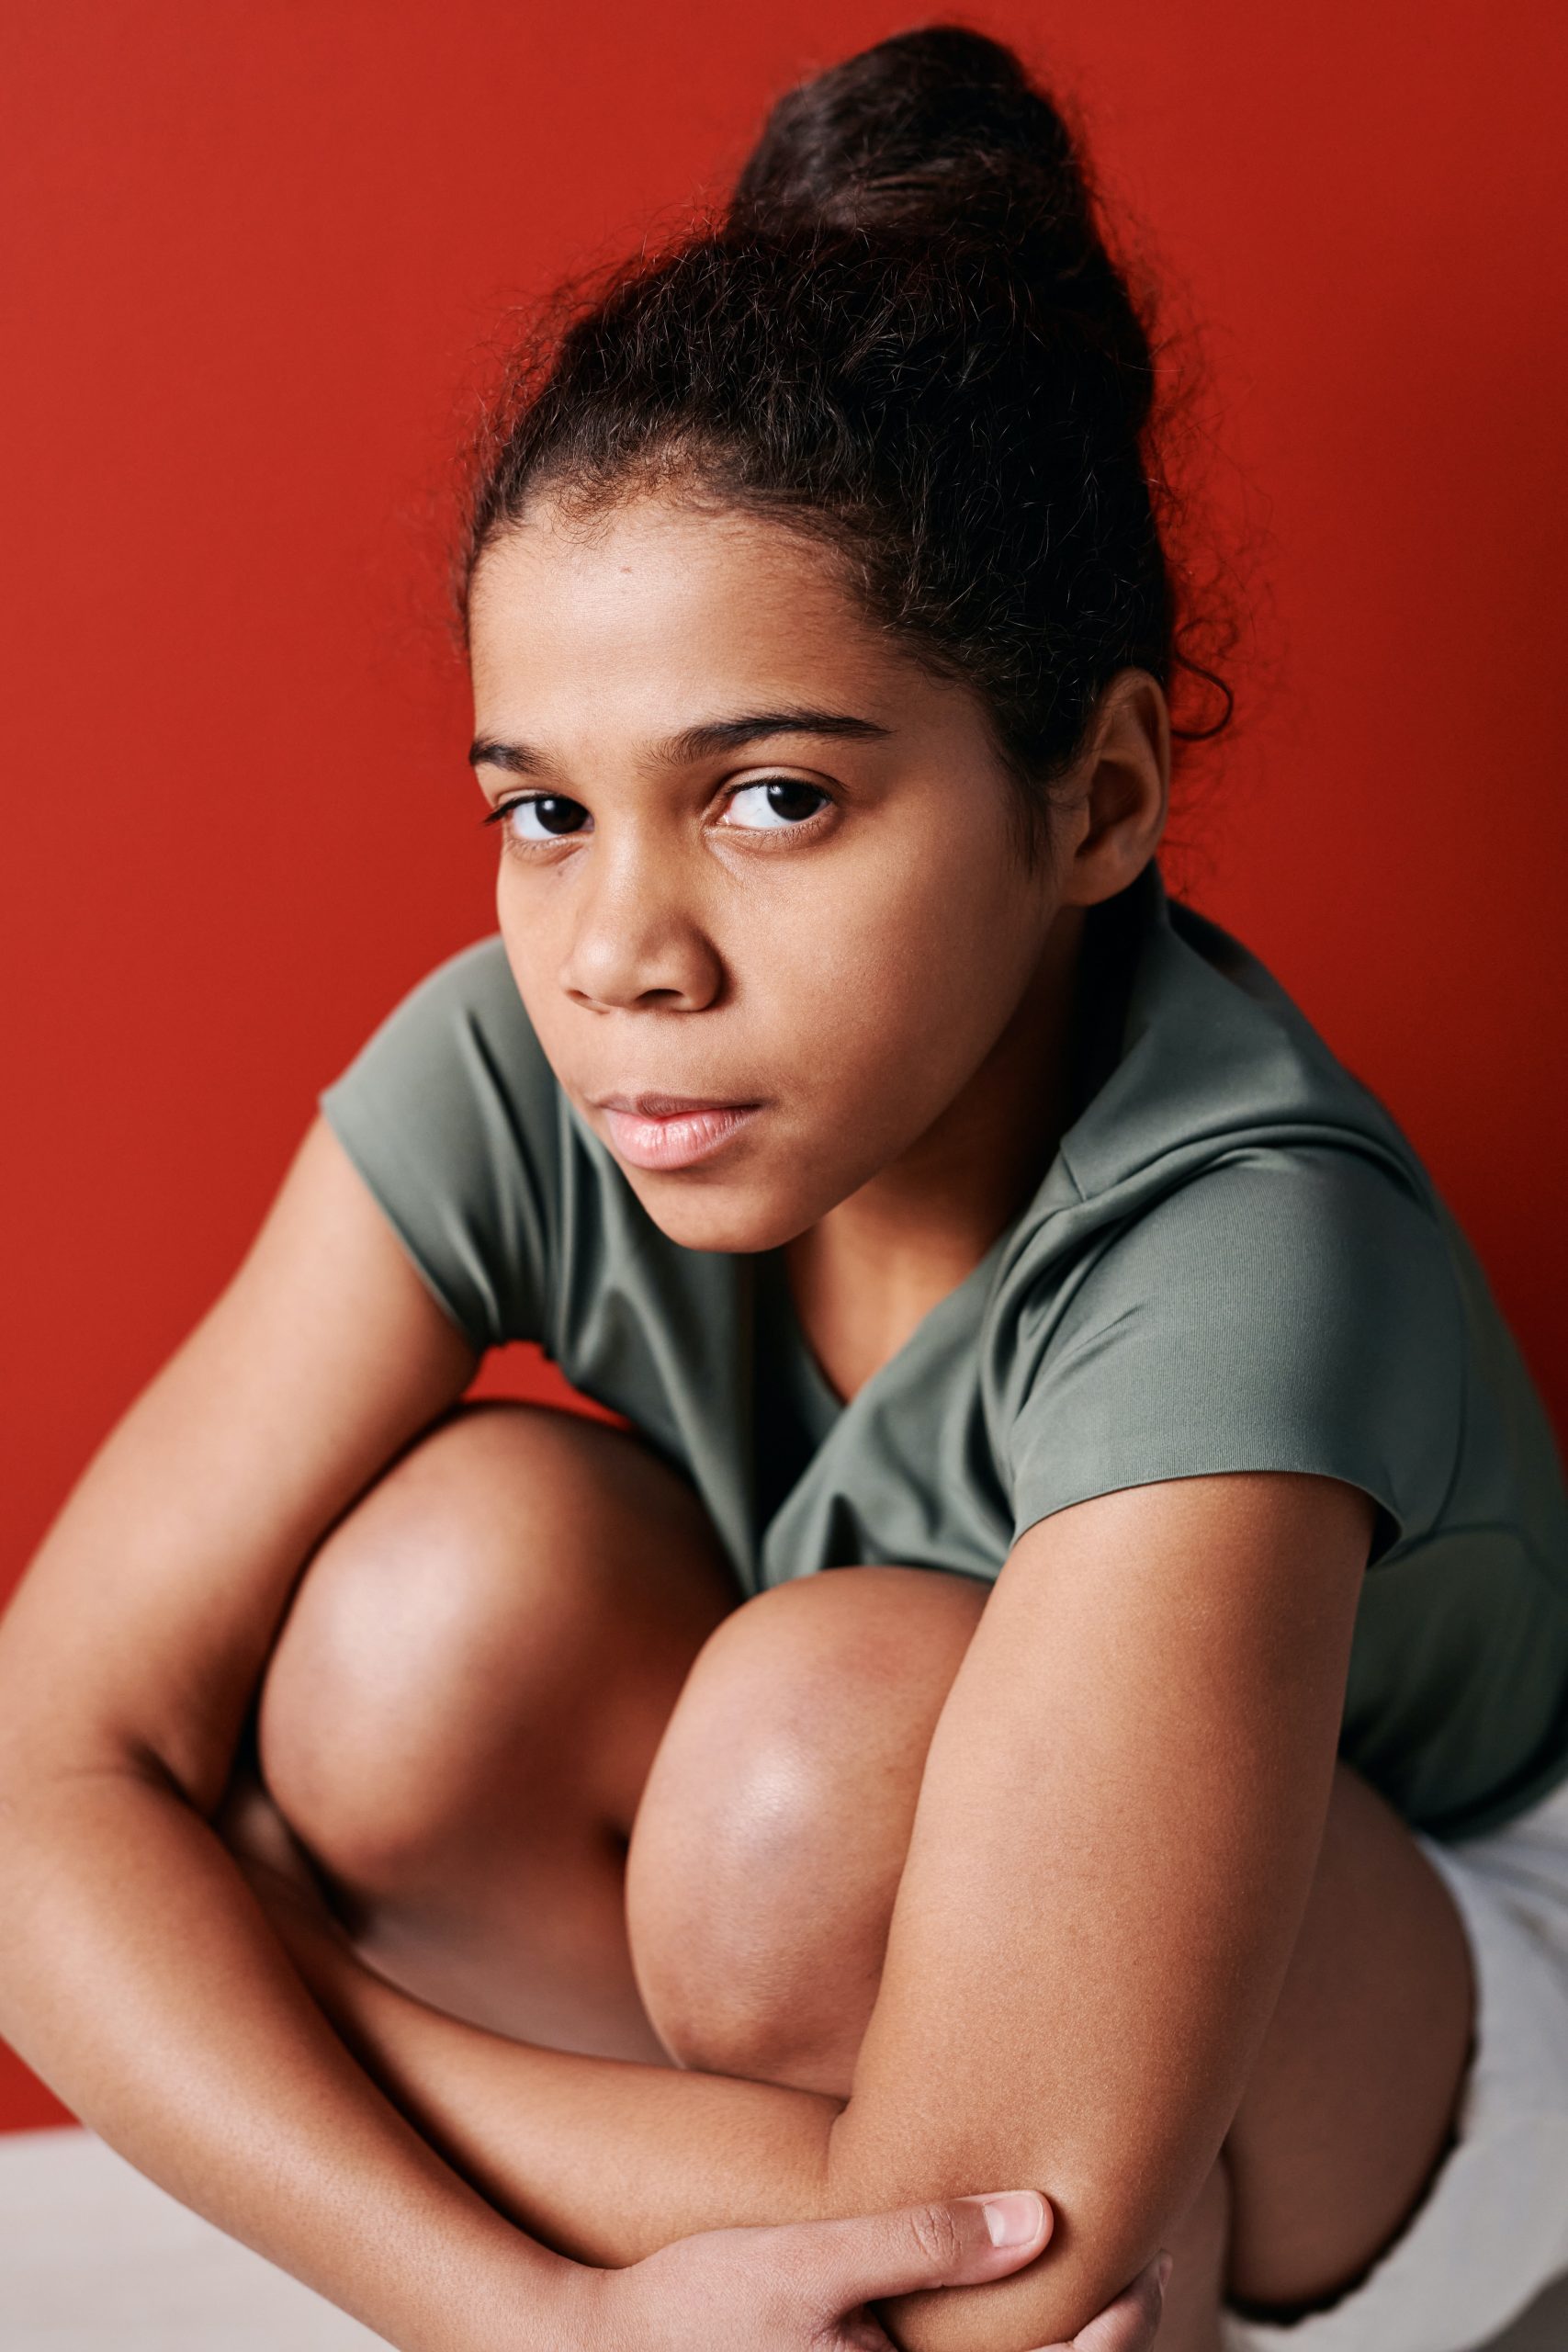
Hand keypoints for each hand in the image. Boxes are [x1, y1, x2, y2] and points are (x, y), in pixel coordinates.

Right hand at [591, 2189, 1169, 2350]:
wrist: (601, 2351)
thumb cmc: (697, 2306)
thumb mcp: (810, 2262)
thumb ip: (920, 2244)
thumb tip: (1040, 2219)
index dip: (1115, 2332)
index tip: (1145, 2259)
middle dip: (1101, 2338)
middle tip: (1142, 2257)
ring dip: (1055, 2344)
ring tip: (1095, 2271)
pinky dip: (1005, 2348)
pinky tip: (1015, 2296)